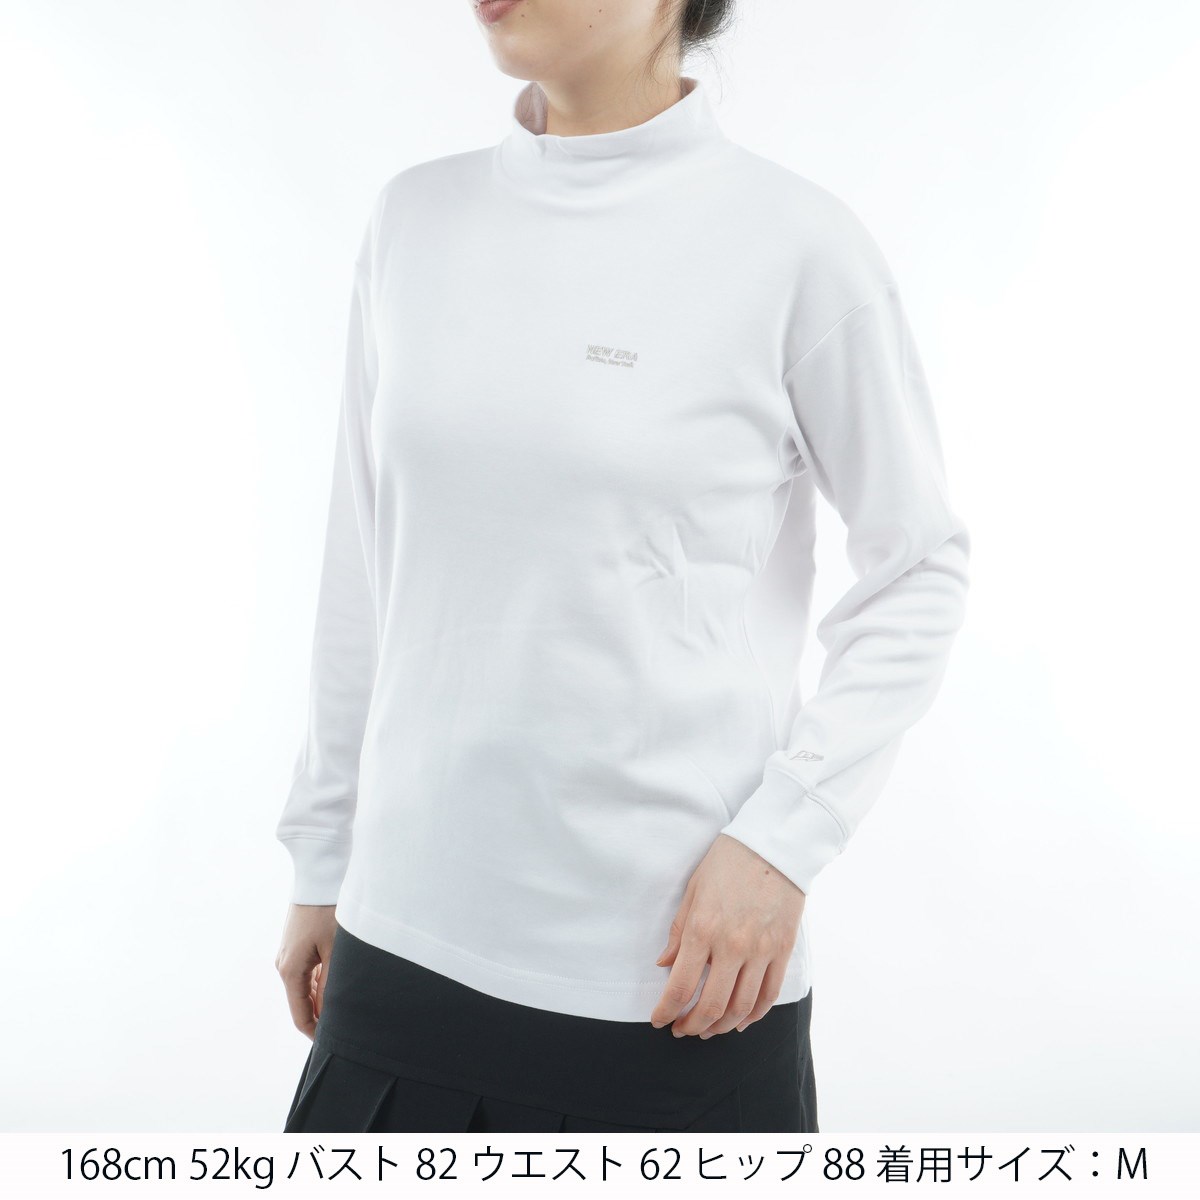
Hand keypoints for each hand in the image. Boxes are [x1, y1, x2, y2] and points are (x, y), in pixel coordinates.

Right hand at [276, 903, 337, 1038]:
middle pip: (302, 1002)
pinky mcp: (296, 943)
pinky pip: (307, 971)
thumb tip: (329, 1015)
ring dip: (322, 997)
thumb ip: (331, 985)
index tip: (334, 1043)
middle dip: (321, 1016)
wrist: (318, 875)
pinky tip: (339, 981)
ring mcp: (288, 953)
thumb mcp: (336, 950)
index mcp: (290, 971)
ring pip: (305, 987)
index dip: (316, 1033)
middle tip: (348, 1026)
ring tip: (348, 1006)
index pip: (300, 1015)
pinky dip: (321, 981)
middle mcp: (284, 965)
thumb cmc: (329, 910)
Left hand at [650, 834, 804, 1036]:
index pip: (680, 986)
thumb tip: (664, 964)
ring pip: (741, 1007)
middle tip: (682, 1029)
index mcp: (703, 929)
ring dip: (722, 1026)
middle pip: (711, 1005)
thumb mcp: (693, 890)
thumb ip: (679, 931)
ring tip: (708, 1029)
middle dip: (693, 1025)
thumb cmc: (727, 862)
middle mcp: (732, 946)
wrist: (773, 845)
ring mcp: (761, 950)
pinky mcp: (782, 950)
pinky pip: (769, 994)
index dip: (667, 1011)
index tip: (660, 1021)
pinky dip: (754, 1015)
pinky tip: (740, 1020)